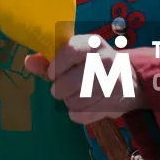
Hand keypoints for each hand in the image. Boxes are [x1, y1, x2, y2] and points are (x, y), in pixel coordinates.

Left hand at [23, 35, 146, 122]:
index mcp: (93, 44)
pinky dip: (78, 114)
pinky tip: (86, 106)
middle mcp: (105, 61)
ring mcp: (112, 83)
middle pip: (68, 82)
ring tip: (76, 95)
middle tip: (63, 88)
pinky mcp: (114, 104)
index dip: (56, 66)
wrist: (132, 81)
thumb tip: (28, 61)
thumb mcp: (77, 56)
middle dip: (60, 89)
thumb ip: (51, 59)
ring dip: (70, 102)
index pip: (69, 50)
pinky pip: (83, 115)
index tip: (52, 74)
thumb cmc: (96, 65)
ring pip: (75, 101)